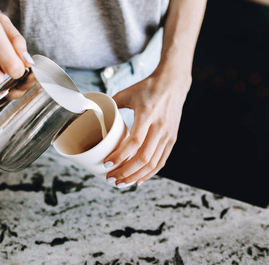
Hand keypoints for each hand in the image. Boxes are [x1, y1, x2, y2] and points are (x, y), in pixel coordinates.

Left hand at [103, 72, 190, 186]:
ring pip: (153, 163)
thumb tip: (95, 115)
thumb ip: (111, 105)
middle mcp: (159, 127)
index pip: (134, 142)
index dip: (120, 156)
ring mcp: (167, 135)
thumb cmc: (147, 87)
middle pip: (143, 158)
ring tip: (122, 183)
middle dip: (126, 172)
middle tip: (111, 179)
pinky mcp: (172, 139)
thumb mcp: (127, 93)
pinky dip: (149, 173)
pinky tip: (138, 179)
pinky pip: (161, 161)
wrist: (173, 83)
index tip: (107, 164)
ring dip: (136, 176)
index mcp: (147, 115)